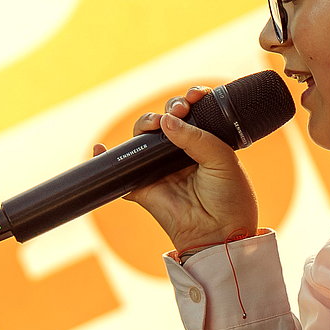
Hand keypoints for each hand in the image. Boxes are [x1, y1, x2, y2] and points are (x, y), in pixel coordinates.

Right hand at [100, 89, 258, 253]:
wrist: (221, 233)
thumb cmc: (230, 198)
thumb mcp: (223, 159)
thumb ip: (196, 137)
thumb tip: (166, 120)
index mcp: (204, 144)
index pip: (192, 114)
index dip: (190, 99)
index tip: (195, 96)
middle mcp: (181, 153)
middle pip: (165, 120)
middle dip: (170, 107)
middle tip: (180, 110)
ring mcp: (161, 169)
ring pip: (143, 138)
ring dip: (144, 123)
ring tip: (153, 125)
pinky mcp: (143, 187)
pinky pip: (120, 171)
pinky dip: (105, 159)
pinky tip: (99, 148)